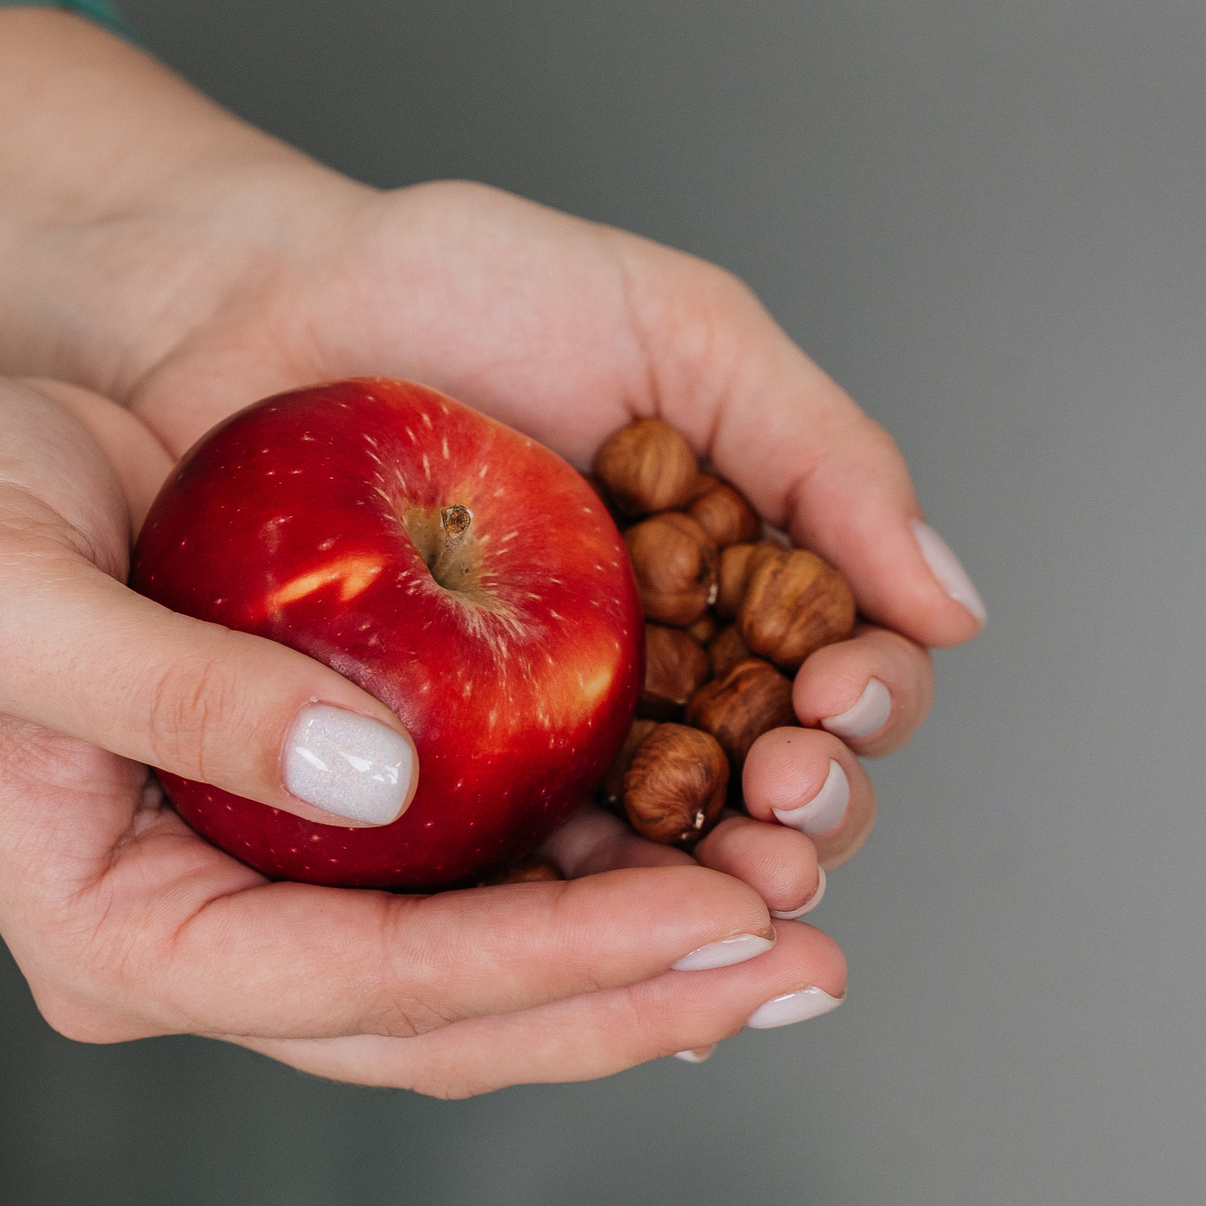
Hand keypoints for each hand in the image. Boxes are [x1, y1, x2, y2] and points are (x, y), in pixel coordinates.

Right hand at [0, 369, 847, 1092]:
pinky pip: (439, 892)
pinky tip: (678, 844)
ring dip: (621, 962)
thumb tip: (378, 780)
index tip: (707, 912)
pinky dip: (564, 883)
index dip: (547, 965)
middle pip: (433, 1025)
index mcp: (109, 932)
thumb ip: (180, 697)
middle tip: (791, 955)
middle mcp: (182, 944)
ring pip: (454, 982)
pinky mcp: (274, 827)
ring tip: (778, 922)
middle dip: (625, 1000)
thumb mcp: (10, 596)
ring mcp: (231, 895)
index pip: (360, 987)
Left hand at [112, 175, 983, 914]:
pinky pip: (508, 861)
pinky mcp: (424, 769)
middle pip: (769, 783)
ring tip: (718, 883)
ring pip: (653, 845)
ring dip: (705, 883)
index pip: (843, 671)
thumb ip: (822, 452)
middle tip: (788, 803)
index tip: (843, 699)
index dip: (865, 703)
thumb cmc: (457, 284)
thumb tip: (953, 604)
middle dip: (805, 814)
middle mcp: (647, 662)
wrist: (252, 300)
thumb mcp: (676, 329)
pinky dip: (561, 902)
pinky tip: (588, 922)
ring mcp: (533, 727)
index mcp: (729, 567)